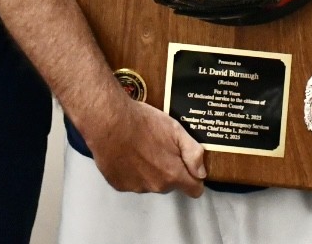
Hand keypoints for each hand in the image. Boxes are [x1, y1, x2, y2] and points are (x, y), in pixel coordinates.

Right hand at [86, 98, 206, 197]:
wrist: (109, 122)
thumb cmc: (144, 123)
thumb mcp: (176, 130)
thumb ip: (193, 153)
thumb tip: (202, 172)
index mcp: (172, 174)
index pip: (194, 190)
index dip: (195, 178)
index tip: (190, 167)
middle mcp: (155, 186)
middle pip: (170, 183)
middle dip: (169, 169)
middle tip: (160, 147)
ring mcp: (135, 187)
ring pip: (150, 182)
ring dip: (149, 170)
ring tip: (141, 147)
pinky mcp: (118, 184)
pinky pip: (131, 180)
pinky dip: (131, 170)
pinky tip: (127, 153)